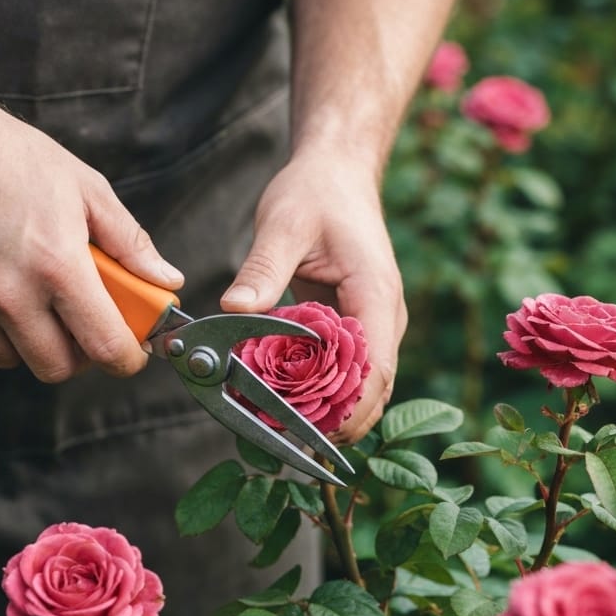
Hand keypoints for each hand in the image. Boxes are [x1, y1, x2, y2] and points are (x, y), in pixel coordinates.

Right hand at [0, 97, 182, 381]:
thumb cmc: (14, 158)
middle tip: (82, 326)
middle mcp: (11, 293)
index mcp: (58, 265)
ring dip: (33, 344)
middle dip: (79, 355)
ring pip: (12, 360)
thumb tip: (167, 281)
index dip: (126, 359)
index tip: (130, 353)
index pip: (104, 346)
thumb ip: (131, 243)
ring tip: (38, 303)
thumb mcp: (87, 189)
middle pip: (57, 368)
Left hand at [221, 148, 406, 442]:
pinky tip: (289, 402)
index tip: (316, 433)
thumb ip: (262, 270)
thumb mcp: (282, 224)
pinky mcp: (356, 324)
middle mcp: (383, 315)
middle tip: (290, 441)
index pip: (375, 367)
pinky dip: (324, 390)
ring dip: (332, 410)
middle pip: (373, 388)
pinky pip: (346, 369)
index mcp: (374, 293)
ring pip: (364, 384)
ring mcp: (374, 322)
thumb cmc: (314, 193)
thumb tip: (232, 309)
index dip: (350, 408)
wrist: (336, 173)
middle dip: (339, 420)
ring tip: (287, 431)